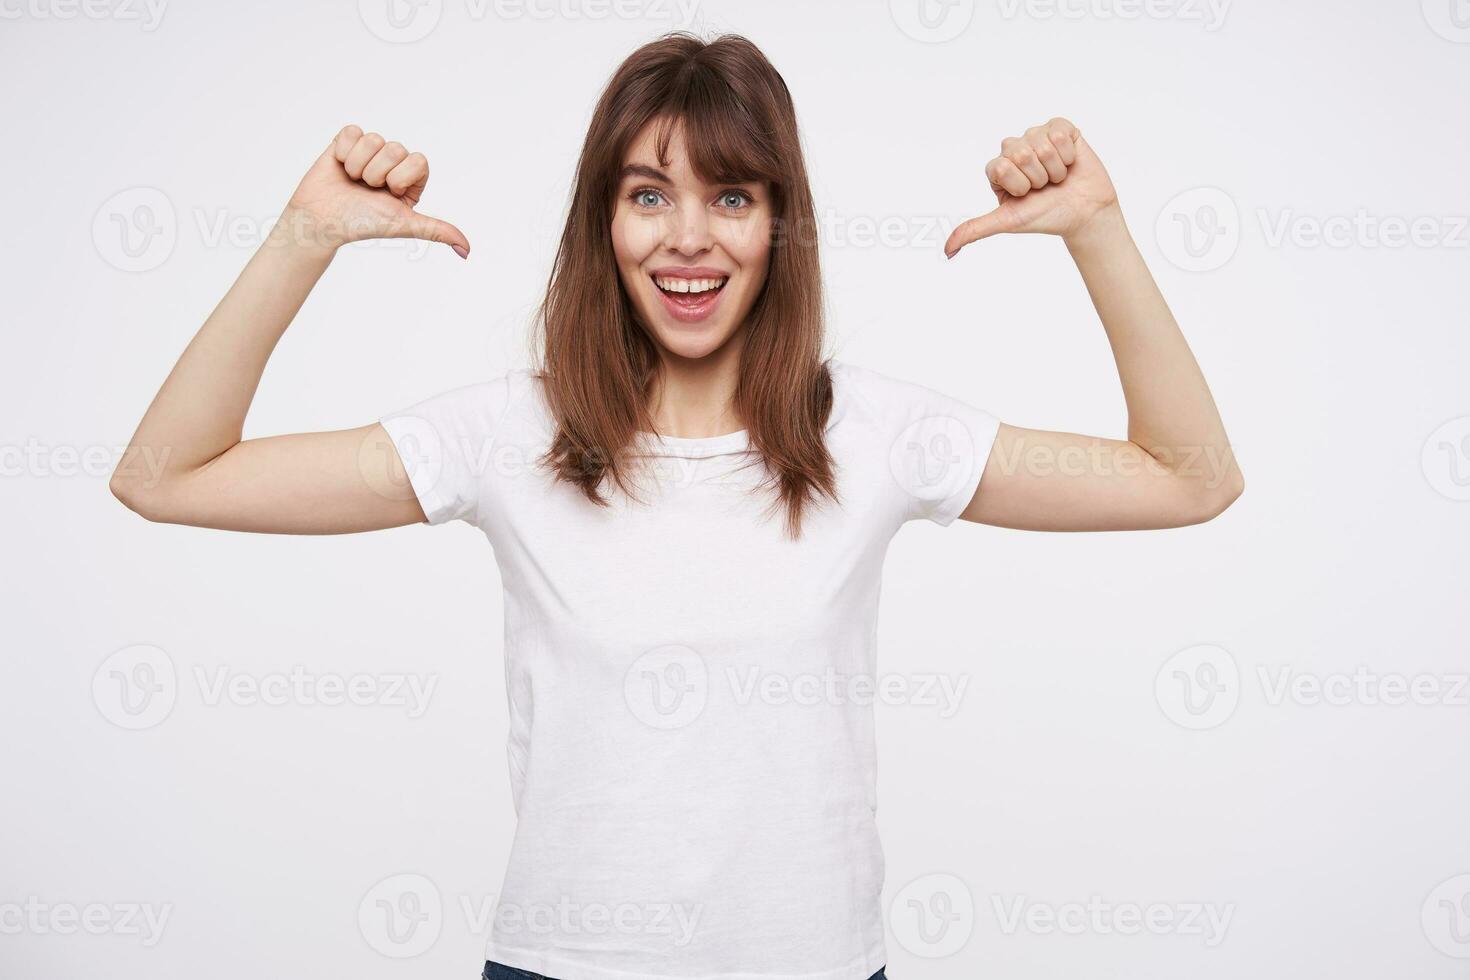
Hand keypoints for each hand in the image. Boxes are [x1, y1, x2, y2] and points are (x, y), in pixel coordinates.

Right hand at [281, 125, 469, 256]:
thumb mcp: (404, 225)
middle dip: (377, 173)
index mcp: (411, 178)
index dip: (400, 178)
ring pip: (374, 139)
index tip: (388, 193)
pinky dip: (343, 152)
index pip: (418, 161)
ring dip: (358, 165)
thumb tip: (466, 250)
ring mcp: (370, 151)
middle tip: (366, 189)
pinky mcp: (347, 141)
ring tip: (352, 180)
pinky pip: (352, 131)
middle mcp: (393, 162)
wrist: (321, 220)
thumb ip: (437, 230)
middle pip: (395, 148)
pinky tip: (340, 167)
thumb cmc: (362, 224)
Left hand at [944, 117, 1118, 257]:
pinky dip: (1068, 154)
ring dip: (1055, 168)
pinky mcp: (1060, 128)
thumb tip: (948, 250)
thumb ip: (975, 230)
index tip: (1027, 195)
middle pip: (1021, 154)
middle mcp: (1015, 149)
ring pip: (1042, 145)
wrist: (1084, 213)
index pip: (1001, 167)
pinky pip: (1060, 132)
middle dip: (1038, 177)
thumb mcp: (1008, 222)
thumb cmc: (1046, 216)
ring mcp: (1036, 136)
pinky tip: (1069, 163)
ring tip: (1058, 177)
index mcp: (998, 169)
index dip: (1020, 185)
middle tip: (1045, 186)